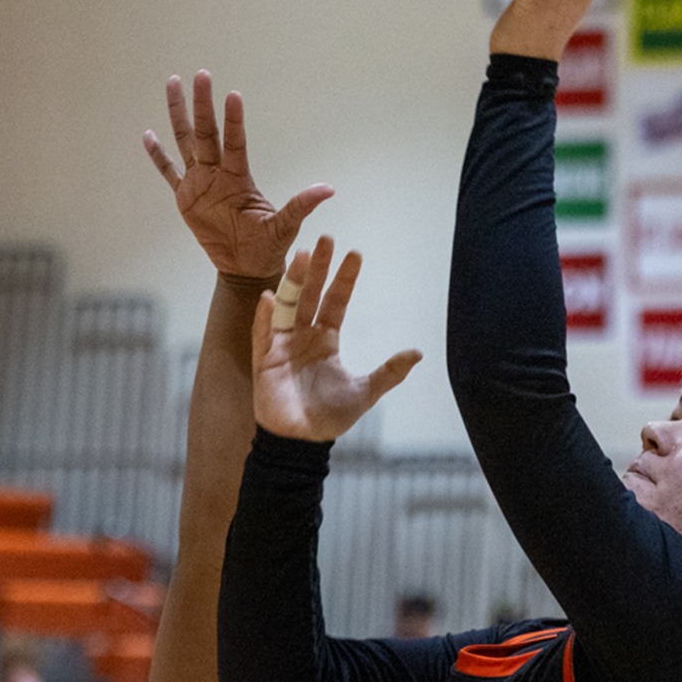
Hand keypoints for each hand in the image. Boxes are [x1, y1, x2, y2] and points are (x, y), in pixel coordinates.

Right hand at [144, 71, 332, 278]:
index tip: (233, 95)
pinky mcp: (185, 197)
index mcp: (240, 177)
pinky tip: (148, 135)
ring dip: (178, 115)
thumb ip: (301, 205)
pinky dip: (158, 155)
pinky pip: (169, 172)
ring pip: (185, 141)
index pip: (235, 142)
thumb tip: (329, 189)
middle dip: (202, 104)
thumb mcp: (285, 226)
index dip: (234, 121)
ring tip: (173, 84)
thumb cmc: (267, 246)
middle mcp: (218, 172)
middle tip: (200, 75)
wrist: (245, 268)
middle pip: (206, 132)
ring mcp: (200, 182)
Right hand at [250, 236, 421, 440]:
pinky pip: (263, 334)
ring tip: (301, 255)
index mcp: (326, 340)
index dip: (345, 279)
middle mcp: (304, 336)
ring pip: (288, 305)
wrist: (301, 442)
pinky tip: (269, 298)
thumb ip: (389, 372)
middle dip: (318, 268)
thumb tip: (418, 353)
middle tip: (325, 239)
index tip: (355, 254)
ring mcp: (283, 346)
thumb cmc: (329, 418)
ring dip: (293, 280)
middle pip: (311, 294)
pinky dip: (265, 317)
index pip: (336, 302)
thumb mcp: (365, 392)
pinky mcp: (264, 360)